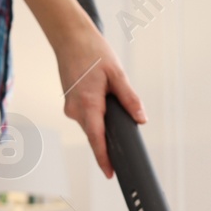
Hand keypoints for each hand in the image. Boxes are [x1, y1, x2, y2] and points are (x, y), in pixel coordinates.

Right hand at [7, 0, 145, 178]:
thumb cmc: (92, 51)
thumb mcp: (117, 74)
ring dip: (103, 123)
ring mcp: (70, 107)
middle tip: (124, 141)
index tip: (110, 174)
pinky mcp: (71, 102)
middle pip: (94, 134)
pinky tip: (102, 96)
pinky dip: (96, 114)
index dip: (104, 159)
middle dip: (108, 141)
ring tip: (111, 100)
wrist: (69, 36)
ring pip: (91, 124)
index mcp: (88, 104)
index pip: (97, 139)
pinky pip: (86, 115)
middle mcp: (75, 110)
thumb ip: (130, 99)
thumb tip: (141, 118)